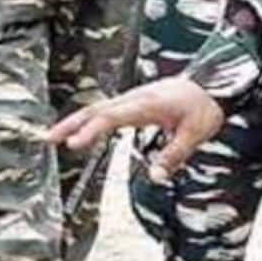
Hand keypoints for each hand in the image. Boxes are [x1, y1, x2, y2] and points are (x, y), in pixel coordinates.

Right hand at [46, 76, 223, 182]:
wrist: (213, 83)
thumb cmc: (204, 107)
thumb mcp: (195, 134)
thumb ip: (173, 156)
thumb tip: (154, 177)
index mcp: (145, 105)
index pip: (111, 118)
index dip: (90, 131)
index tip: (73, 144)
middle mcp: (134, 99)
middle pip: (95, 110)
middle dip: (70, 124)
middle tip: (48, 138)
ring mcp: (132, 98)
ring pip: (97, 108)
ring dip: (76, 121)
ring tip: (55, 136)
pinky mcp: (134, 102)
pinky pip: (106, 109)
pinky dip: (90, 119)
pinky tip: (83, 129)